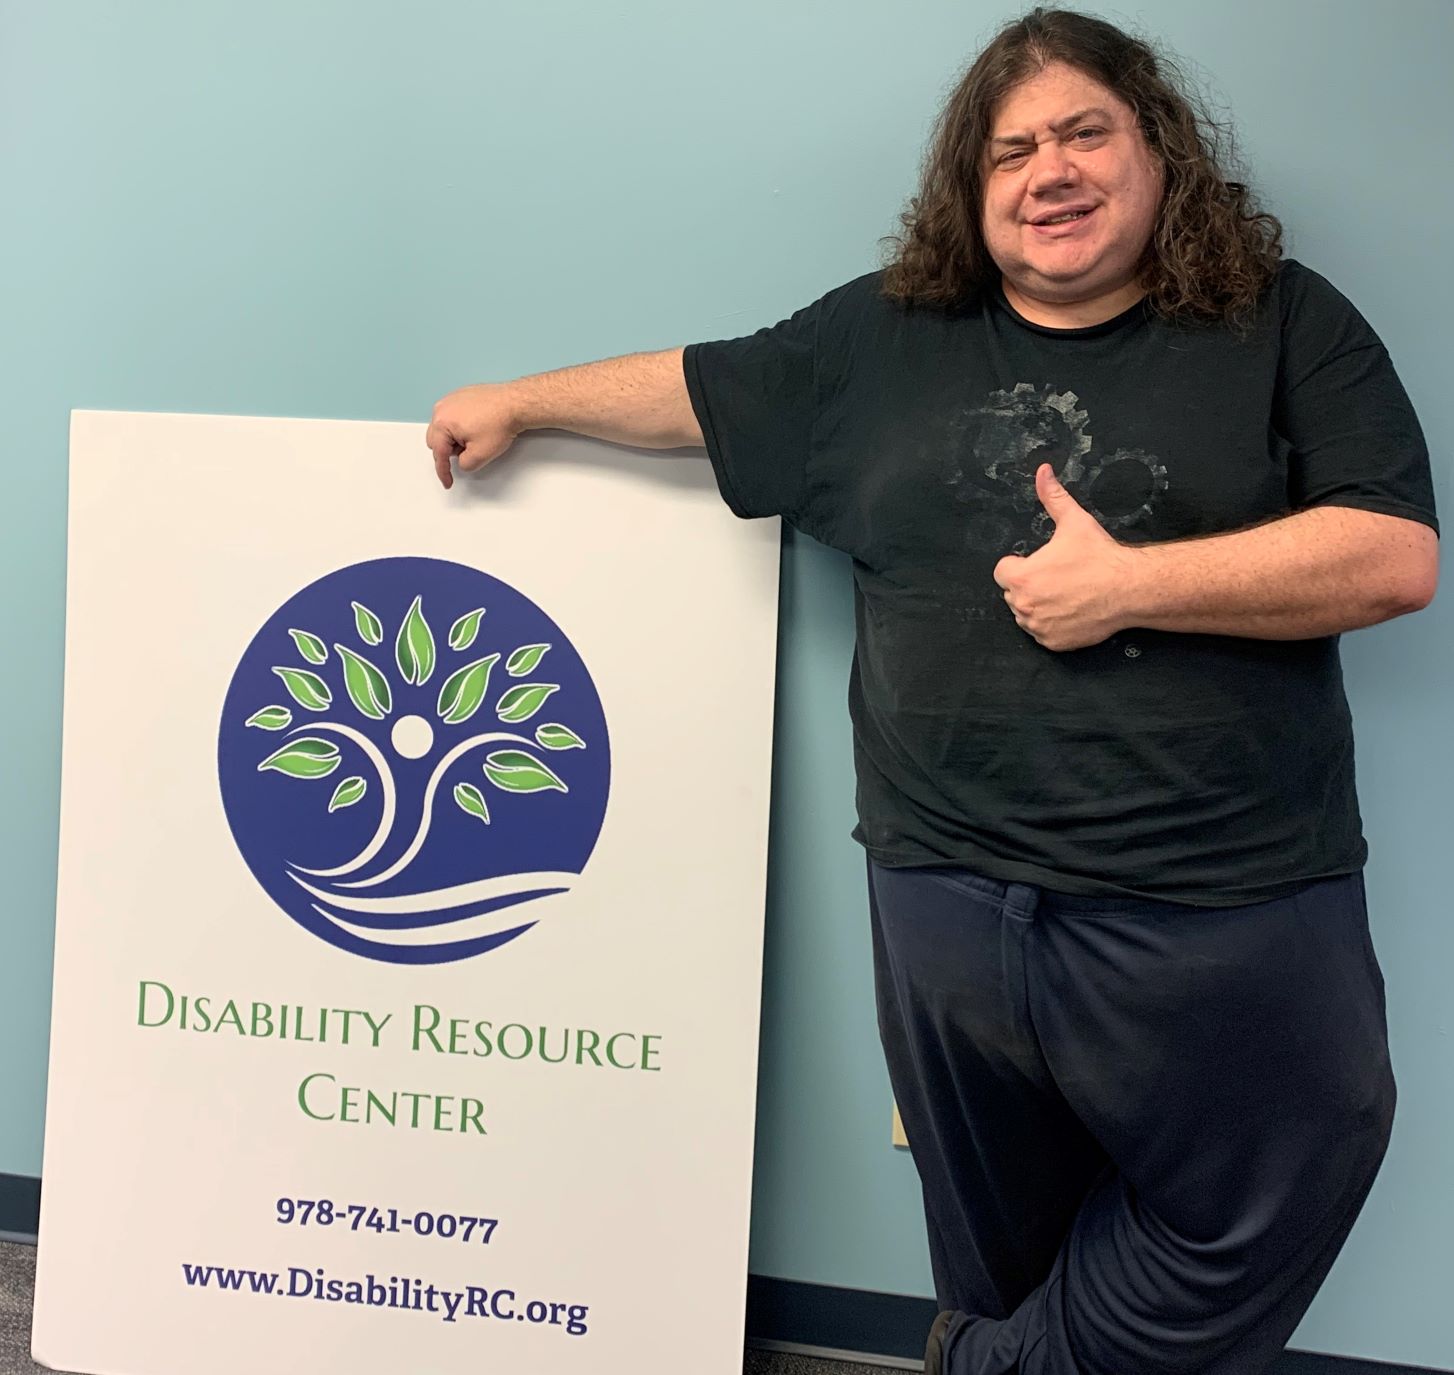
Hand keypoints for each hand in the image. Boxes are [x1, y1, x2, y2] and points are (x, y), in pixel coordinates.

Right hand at [425, 383, 521, 489]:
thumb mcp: (480, 455)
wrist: (515, 403)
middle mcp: (442, 408)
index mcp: (442, 422)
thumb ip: (465, 465)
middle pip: (436, 439)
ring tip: (477, 437)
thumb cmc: (500, 422)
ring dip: (455, 438)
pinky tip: (477, 428)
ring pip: (444, 428)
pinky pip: (452, 415)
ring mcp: (451, 399)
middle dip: (450, 450)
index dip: (443, 472)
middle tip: (470, 452)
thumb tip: (462, 461)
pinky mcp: (460, 395)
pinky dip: (461, 425)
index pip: (438, 454)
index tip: (447, 481)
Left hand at [992, 464, 1140, 650]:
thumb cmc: (1101, 558)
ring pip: (1026, 614)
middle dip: (1030, 584)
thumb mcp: (1074, 522)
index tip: (1040, 562)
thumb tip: (1043, 472)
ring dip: (1039, 605)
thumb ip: (1053, 496)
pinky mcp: (1052, 642)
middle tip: (1058, 576)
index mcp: (1021, 577)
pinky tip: (1072, 609)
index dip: (1020, 564)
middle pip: (1014, 593)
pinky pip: (1043, 633)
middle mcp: (1024, 605)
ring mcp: (1038, 627)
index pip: (1003, 571)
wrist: (1129, 588)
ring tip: (1066, 592)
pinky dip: (1053, 624)